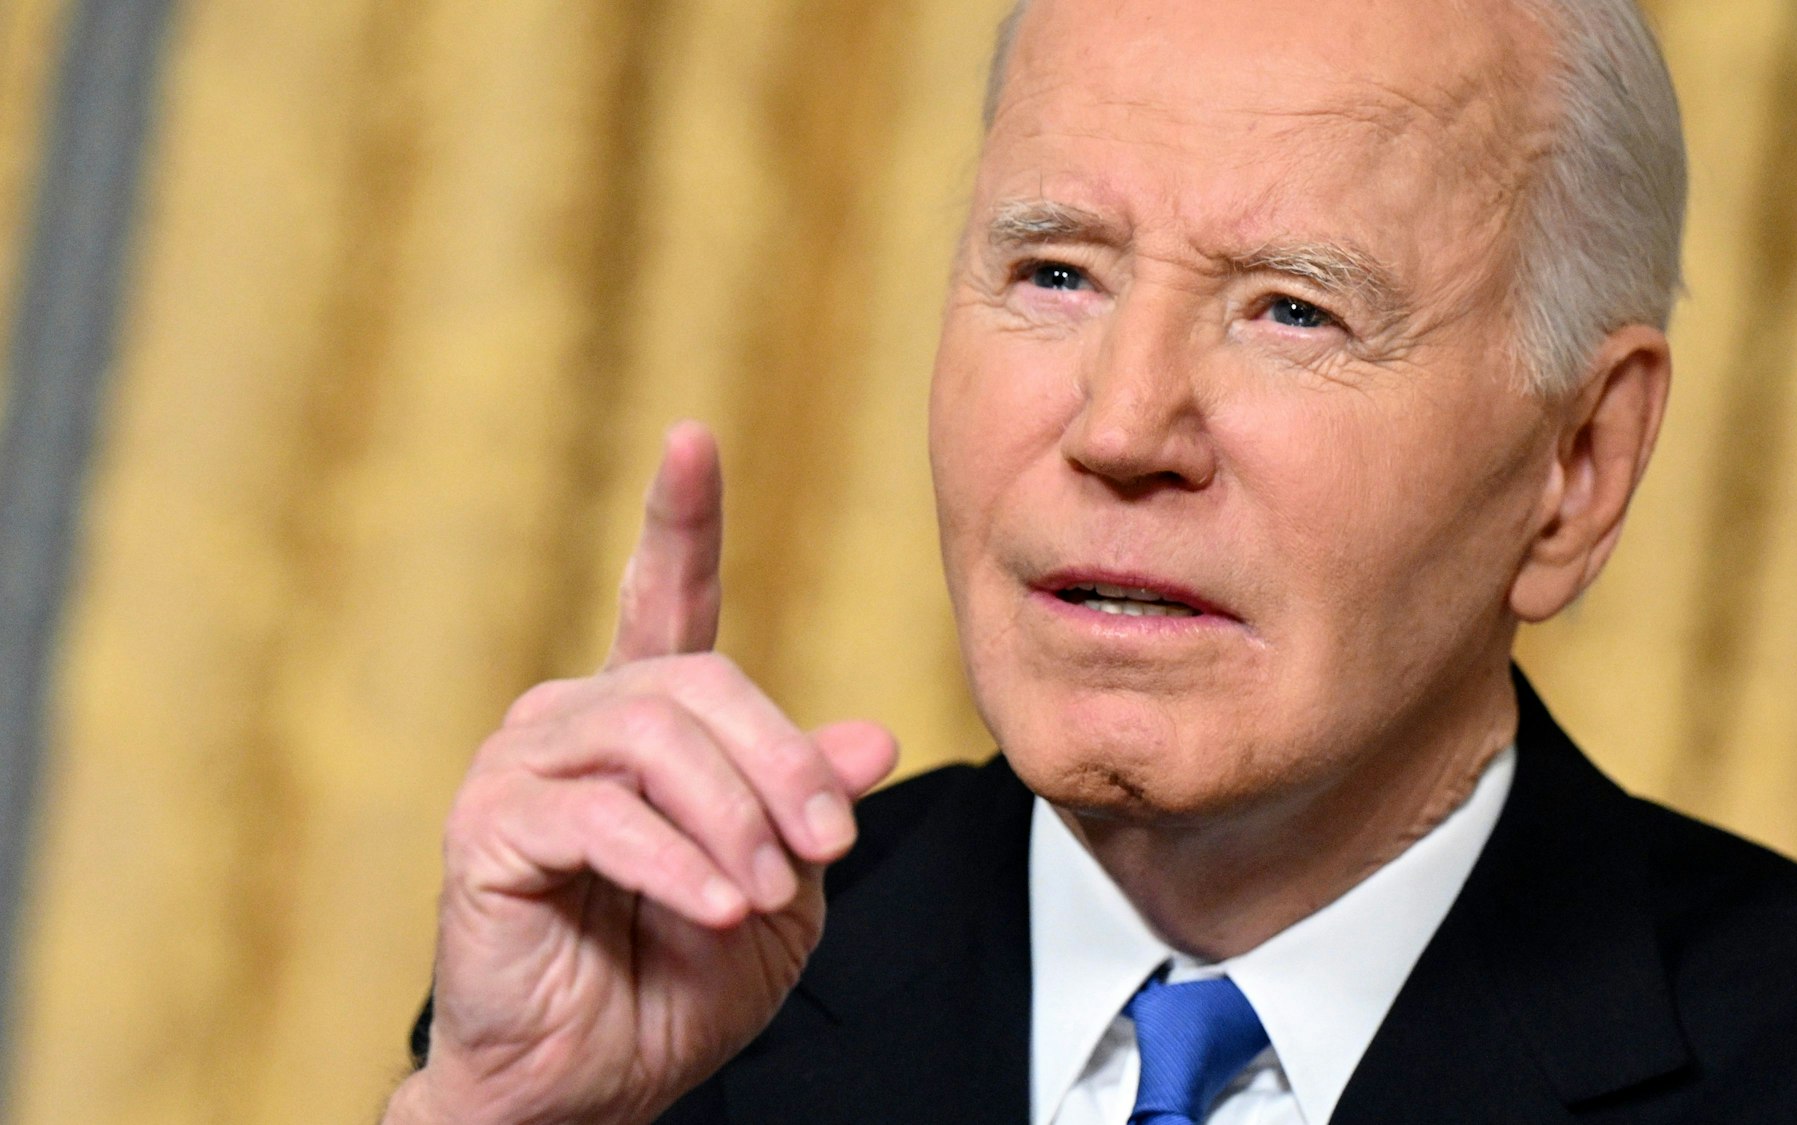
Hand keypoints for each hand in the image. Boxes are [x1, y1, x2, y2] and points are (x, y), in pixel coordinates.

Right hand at [384, 422, 897, 1124]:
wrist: (589, 1084)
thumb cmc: (677, 982)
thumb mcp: (781, 885)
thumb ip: (809, 804)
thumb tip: (872, 738)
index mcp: (644, 719)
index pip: (666, 598)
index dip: (680, 519)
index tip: (693, 439)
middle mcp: (573, 719)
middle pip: (699, 683)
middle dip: (781, 763)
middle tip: (827, 846)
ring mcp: (521, 766)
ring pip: (654, 737)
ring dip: (734, 818)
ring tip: (765, 892)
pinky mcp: (489, 828)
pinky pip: (602, 815)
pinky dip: (676, 862)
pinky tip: (718, 906)